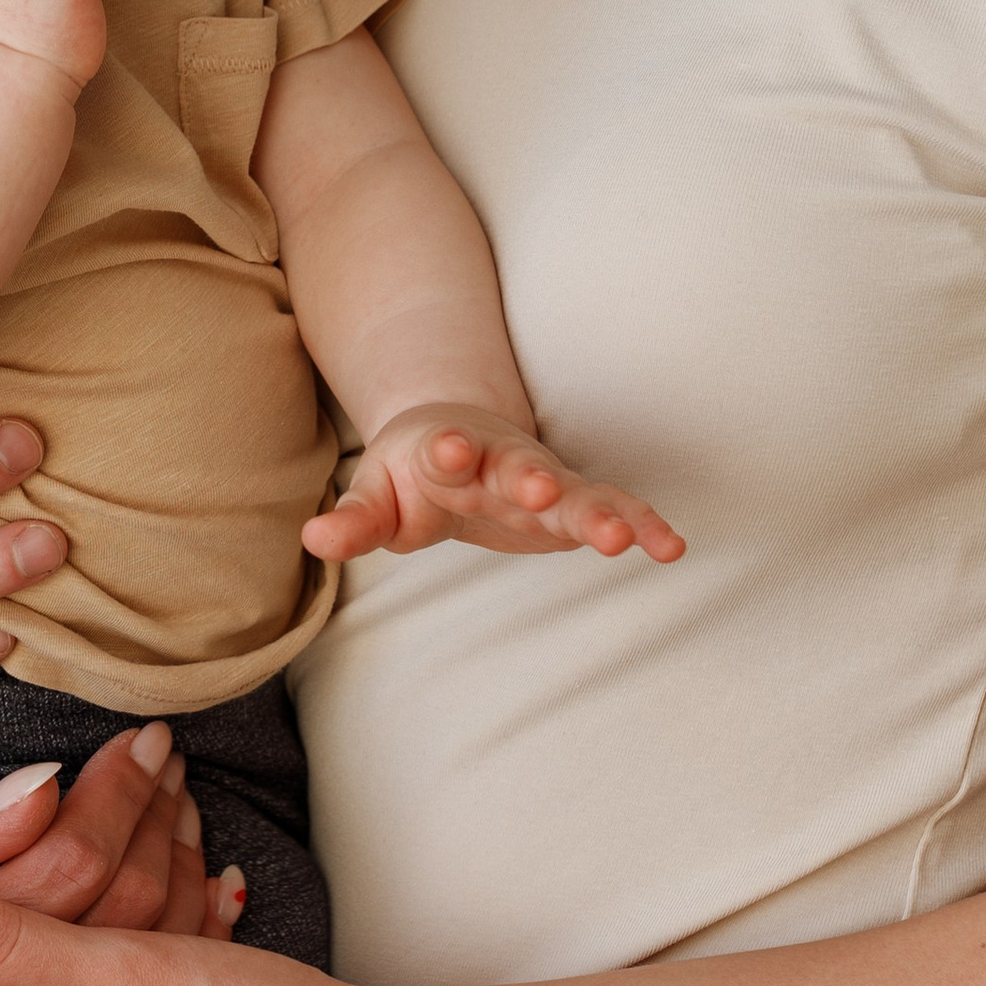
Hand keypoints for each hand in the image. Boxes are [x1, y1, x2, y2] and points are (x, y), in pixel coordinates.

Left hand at [304, 404, 684, 565]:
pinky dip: (643, 524)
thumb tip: (313, 540)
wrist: (457, 438)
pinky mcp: (575, 505)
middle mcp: (502, 461)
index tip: (449, 447)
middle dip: (530, 477)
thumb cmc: (412, 472)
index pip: (446, 451)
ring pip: (576, 493)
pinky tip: (672, 547)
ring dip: (597, 512)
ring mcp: (545, 482)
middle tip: (542, 487)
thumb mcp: (376, 496)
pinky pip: (616, 510)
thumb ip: (353, 522)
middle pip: (519, 467)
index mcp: (447, 453)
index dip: (447, 450)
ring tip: (621, 537)